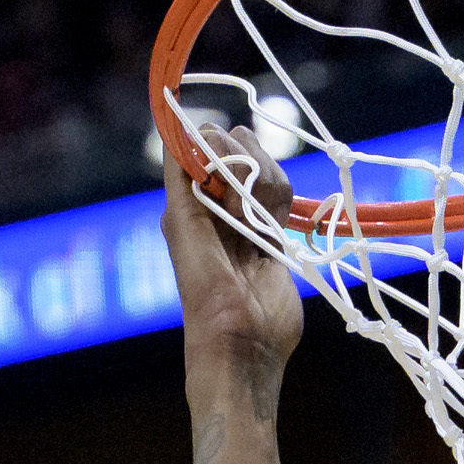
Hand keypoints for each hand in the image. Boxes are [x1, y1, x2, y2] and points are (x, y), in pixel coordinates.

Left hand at [158, 140, 302, 394]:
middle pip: (240, 146)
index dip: (218, 145)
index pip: (206, 139)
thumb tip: (185, 124)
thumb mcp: (182, 222)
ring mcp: (247, 215)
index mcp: (188, 195)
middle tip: (240, 208)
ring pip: (265, 167)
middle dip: (246, 164)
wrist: (242, 339)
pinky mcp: (275, 232)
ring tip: (257, 225)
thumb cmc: (204, 283)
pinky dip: (281, 200)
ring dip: (266, 187)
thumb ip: (182, 172)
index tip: (220, 172)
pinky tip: (274, 226)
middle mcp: (216, 200)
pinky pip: (282, 194)